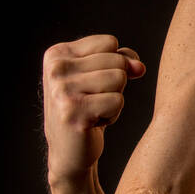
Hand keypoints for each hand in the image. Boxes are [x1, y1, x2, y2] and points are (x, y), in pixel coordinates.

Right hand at [42, 34, 145, 184]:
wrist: (70, 151)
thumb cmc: (88, 109)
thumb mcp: (101, 75)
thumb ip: (122, 59)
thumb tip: (139, 67)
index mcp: (57, 54)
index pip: (109, 42)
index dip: (113, 64)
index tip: (92, 84)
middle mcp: (55, 69)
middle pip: (117, 60)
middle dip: (115, 84)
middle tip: (93, 102)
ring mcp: (62, 90)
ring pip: (119, 78)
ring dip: (114, 99)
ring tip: (94, 111)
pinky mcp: (74, 111)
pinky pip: (118, 101)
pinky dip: (113, 115)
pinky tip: (93, 123)